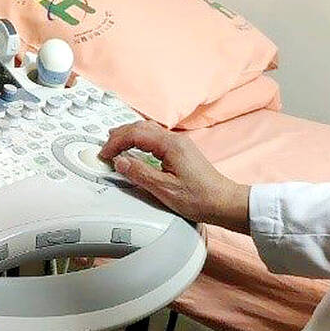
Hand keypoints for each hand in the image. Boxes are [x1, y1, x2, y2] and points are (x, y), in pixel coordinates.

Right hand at [100, 121, 249, 230]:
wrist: (224, 203)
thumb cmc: (199, 198)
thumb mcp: (165, 189)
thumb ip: (140, 174)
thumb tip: (119, 162)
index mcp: (171, 145)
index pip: (135, 134)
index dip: (116, 142)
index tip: (105, 155)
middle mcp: (175, 139)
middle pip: (141, 127)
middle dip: (119, 135)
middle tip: (105, 148)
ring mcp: (179, 144)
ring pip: (148, 130)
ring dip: (129, 135)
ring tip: (114, 144)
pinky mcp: (180, 151)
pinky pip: (155, 138)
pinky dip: (139, 140)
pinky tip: (134, 148)